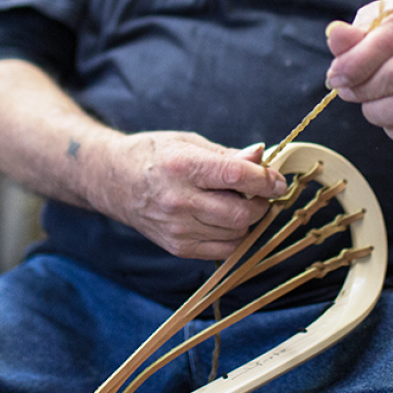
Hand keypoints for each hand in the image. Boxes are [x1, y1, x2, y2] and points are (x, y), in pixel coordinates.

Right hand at [94, 134, 287, 259]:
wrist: (113, 181)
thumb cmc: (154, 155)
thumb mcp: (188, 142)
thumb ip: (227, 155)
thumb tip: (262, 157)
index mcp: (182, 166)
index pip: (237, 176)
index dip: (266, 180)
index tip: (278, 181)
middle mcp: (178, 200)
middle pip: (241, 212)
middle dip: (261, 203)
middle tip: (260, 192)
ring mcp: (177, 228)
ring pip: (236, 233)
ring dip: (247, 220)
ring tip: (237, 202)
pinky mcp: (177, 248)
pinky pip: (223, 250)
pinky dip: (233, 236)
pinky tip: (224, 219)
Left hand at [324, 0, 392, 146]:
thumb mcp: (375, 22)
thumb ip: (353, 33)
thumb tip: (336, 35)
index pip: (389, 38)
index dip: (356, 61)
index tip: (337, 74)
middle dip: (363, 89)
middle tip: (347, 89)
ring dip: (376, 112)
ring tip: (367, 103)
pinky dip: (392, 128)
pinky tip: (387, 114)